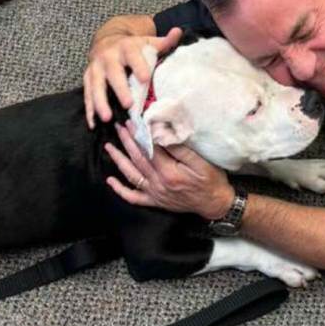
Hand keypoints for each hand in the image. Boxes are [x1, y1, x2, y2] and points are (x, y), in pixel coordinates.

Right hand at [84, 27, 182, 128]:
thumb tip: (178, 32)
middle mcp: (108, 57)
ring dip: (100, 102)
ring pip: (96, 86)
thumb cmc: (132, 46)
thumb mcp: (147, 42)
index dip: (139, 66)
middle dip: (120, 89)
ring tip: (107, 118)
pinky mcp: (87, 79)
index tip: (146, 79)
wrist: (106, 40)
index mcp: (125, 47)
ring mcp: (95, 68)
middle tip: (128, 105)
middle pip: (113, 74)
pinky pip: (87, 95)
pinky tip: (93, 123)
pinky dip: (89, 110)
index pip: (132, 56)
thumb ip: (164, 41)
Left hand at [104, 120, 234, 219]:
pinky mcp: (155, 201)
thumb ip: (180, 149)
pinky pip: (133, 197)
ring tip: (109, 147)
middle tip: (119, 128)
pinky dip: (120, 190)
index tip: (133, 122)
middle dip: (127, 142)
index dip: (140, 135)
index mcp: (169, 173)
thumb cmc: (211, 181)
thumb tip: (163, 135)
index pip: (149, 149)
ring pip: (131, 175)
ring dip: (118, 160)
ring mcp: (155, 193)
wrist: (215, 203)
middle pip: (138, 159)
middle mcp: (158, 183)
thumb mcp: (201, 162)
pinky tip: (111, 181)